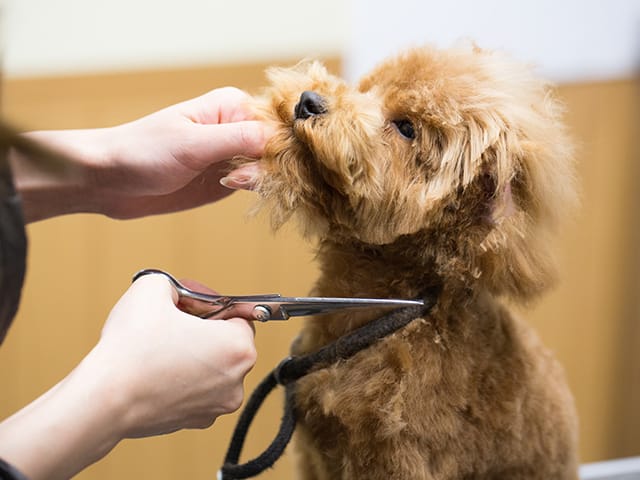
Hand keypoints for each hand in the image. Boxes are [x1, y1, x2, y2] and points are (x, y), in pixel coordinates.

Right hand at [0, 274, 255, 478]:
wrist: (104, 400)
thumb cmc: (132, 347)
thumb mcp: (152, 287)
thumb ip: (174, 284)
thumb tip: (175, 294)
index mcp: (239, 347)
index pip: (238, 314)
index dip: (210, 303)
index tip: (188, 300)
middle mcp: (236, 380)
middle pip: (227, 342)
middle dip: (202, 327)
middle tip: (172, 319)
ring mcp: (217, 405)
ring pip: (211, 368)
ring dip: (192, 354)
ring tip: (160, 345)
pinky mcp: (195, 421)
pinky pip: (195, 390)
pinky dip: (181, 379)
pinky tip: (156, 370)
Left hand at [10, 87, 270, 221]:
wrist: (110, 180)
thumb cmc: (141, 152)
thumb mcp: (192, 144)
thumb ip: (238, 140)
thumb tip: (279, 139)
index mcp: (232, 106)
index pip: (277, 123)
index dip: (280, 144)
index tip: (266, 163)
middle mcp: (237, 128)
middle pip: (278, 148)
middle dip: (268, 166)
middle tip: (237, 176)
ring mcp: (233, 155)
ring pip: (270, 169)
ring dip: (260, 180)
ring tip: (228, 181)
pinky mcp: (227, 179)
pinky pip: (256, 184)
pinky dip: (253, 190)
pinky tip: (232, 187)